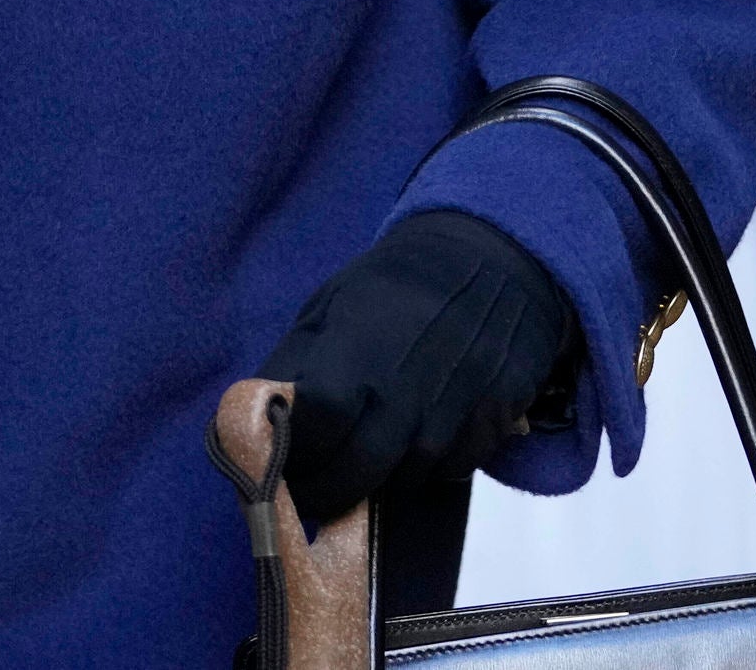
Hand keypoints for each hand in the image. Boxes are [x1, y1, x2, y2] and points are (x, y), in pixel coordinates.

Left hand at [258, 210, 579, 525]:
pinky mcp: (497, 419)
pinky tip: (413, 448)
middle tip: (312, 492)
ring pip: (407, 480)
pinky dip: (428, 471)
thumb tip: (258, 420)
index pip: (320, 420)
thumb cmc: (395, 286)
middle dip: (328, 491)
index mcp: (360, 346)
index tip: (280, 464)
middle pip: (360, 469)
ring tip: (362, 464)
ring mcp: (459, 405)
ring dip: (379, 484)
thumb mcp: (332, 306)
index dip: (296, 453)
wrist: (490, 263)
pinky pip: (453, 470)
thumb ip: (295, 364)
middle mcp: (410, 383)